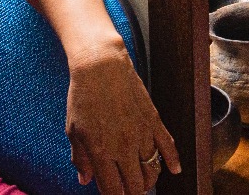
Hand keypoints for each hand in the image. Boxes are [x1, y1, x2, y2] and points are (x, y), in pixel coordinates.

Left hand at [65, 40, 179, 194]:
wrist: (101, 66)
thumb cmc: (83, 96)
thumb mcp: (73, 130)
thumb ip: (80, 158)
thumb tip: (85, 180)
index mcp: (101, 152)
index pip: (112, 190)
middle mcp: (124, 147)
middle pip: (135, 185)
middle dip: (132, 193)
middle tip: (128, 191)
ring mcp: (141, 134)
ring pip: (152, 170)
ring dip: (148, 181)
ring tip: (143, 183)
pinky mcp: (153, 120)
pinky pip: (168, 145)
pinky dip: (173, 160)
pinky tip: (174, 169)